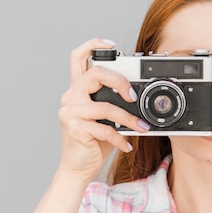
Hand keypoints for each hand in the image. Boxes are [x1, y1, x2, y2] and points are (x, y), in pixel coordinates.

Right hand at [57, 38, 148, 177]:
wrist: (78, 167)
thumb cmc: (93, 142)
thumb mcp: (105, 118)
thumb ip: (114, 103)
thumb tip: (138, 97)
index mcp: (78, 90)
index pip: (78, 57)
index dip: (93, 45)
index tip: (112, 46)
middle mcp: (71, 97)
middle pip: (95, 73)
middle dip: (120, 81)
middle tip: (134, 97)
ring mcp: (70, 112)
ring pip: (106, 106)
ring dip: (129, 119)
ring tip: (141, 128)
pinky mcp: (74, 128)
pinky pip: (105, 128)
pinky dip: (120, 138)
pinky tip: (126, 145)